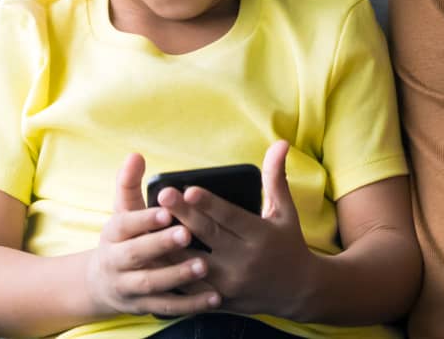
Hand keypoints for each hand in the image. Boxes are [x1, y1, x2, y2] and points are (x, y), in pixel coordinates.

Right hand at [85, 153, 220, 317]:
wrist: (103, 283)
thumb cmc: (125, 237)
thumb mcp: (123, 211)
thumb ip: (130, 184)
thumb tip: (135, 155)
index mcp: (113, 234)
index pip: (125, 225)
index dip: (144, 218)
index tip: (166, 210)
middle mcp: (115, 262)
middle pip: (134, 254)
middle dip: (159, 244)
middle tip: (186, 233)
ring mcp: (128, 287)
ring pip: (150, 283)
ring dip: (176, 275)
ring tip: (203, 265)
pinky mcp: (144, 306)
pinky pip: (167, 307)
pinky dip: (190, 304)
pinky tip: (215, 297)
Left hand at [157, 140, 320, 318]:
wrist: (296, 291)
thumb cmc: (288, 243)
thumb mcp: (285, 211)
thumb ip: (275, 178)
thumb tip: (280, 143)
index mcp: (260, 235)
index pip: (231, 217)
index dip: (210, 203)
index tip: (189, 189)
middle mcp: (244, 260)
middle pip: (208, 235)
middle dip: (183, 215)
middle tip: (163, 194)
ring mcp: (229, 283)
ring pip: (192, 263)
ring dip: (169, 245)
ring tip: (147, 226)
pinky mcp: (218, 300)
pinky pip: (188, 287)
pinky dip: (170, 273)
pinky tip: (152, 257)